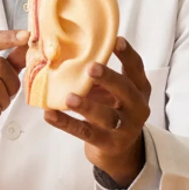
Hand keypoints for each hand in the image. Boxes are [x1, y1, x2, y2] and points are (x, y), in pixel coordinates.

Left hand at [43, 36, 151, 187]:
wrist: (119, 150)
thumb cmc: (111, 109)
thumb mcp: (113, 91)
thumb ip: (100, 73)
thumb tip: (68, 46)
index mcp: (139, 89)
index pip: (136, 68)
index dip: (127, 54)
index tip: (116, 39)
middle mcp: (137, 107)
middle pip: (126, 91)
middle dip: (109, 78)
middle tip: (91, 67)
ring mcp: (124, 128)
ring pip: (105, 116)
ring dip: (86, 106)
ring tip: (69, 97)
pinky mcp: (109, 144)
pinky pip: (85, 133)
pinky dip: (66, 123)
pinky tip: (49, 114)